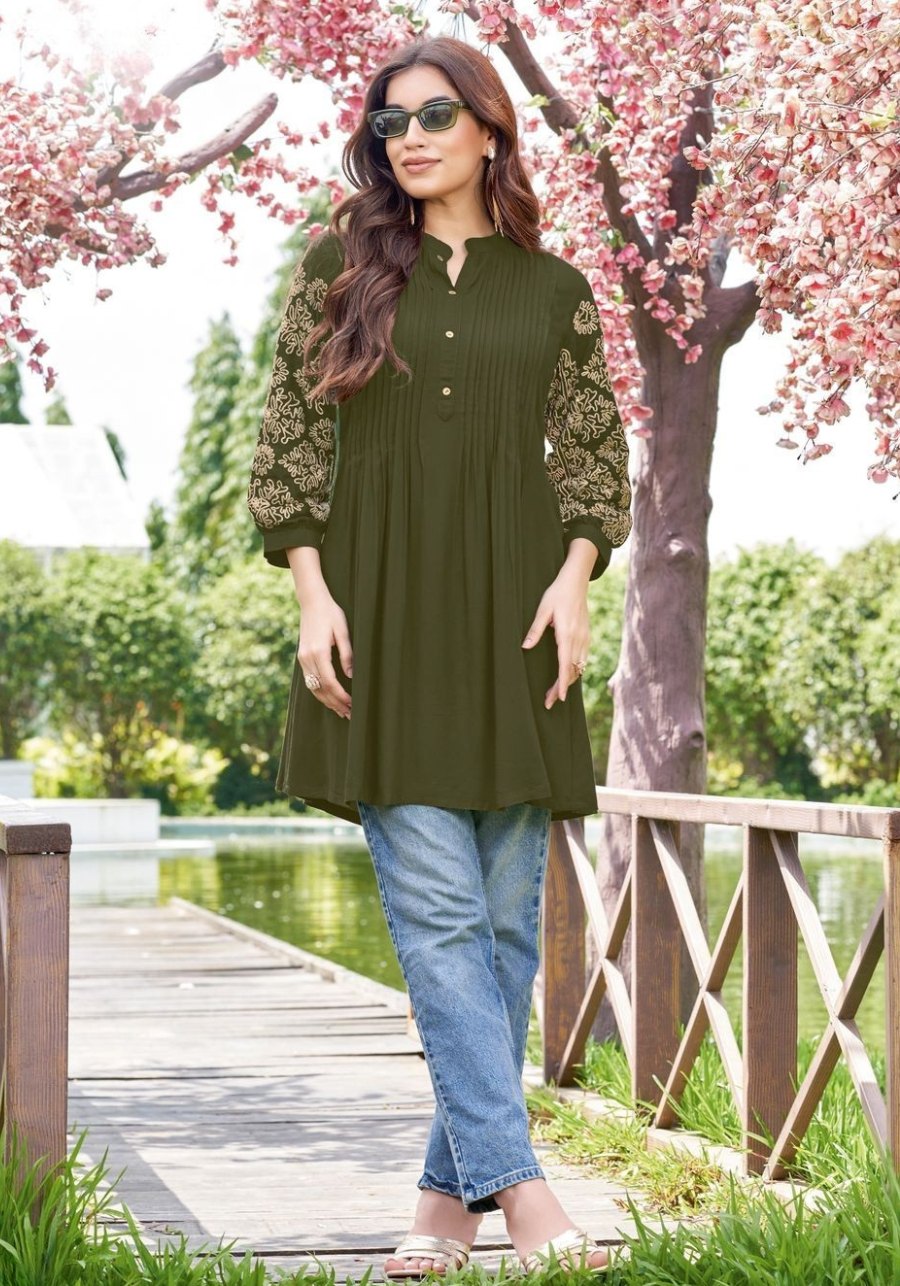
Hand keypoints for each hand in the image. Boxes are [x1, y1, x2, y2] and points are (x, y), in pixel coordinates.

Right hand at [297, 589, 352, 718]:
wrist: (312, 601)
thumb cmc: (331, 613)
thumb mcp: (343, 631)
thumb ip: (347, 654)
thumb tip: (351, 676)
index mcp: (319, 651)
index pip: (329, 682)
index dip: (340, 696)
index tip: (352, 704)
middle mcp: (307, 657)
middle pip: (320, 688)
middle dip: (335, 703)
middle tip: (349, 714)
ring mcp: (302, 658)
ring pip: (313, 687)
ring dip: (326, 701)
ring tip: (340, 711)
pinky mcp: (302, 657)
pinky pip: (309, 680)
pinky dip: (319, 692)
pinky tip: (328, 698)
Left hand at [521, 566, 589, 708]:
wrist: (576, 582)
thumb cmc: (557, 594)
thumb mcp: (542, 610)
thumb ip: (535, 629)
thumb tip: (525, 647)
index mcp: (567, 634)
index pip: (565, 665)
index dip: (561, 684)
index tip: (558, 698)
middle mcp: (579, 639)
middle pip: (572, 670)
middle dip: (561, 688)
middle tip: (548, 702)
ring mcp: (585, 638)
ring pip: (578, 666)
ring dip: (568, 681)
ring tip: (554, 693)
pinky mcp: (586, 636)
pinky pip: (582, 658)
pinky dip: (574, 670)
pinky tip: (566, 675)